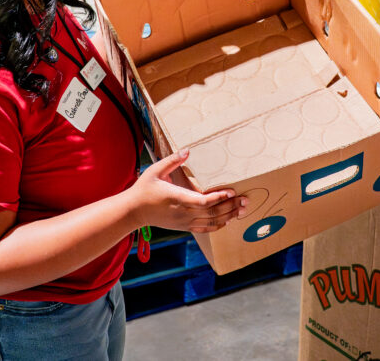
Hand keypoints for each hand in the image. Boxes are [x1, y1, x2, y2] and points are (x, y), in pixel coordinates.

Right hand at [128, 149, 247, 232]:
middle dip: (231, 206)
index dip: (219, 197)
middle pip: (213, 213)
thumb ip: (172, 160)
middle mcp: (183, 213)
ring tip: (242, 209)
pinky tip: (228, 220)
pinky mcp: (184, 226)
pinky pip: (205, 229)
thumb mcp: (155, 170)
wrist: (134, 211)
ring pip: (211, 222)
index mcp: (177, 198)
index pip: (203, 201)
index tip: (231, 191)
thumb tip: (187, 150)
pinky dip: (218, 225)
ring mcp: (184, 222)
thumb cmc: (144, 189)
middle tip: (245, 200)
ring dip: (228, 216)